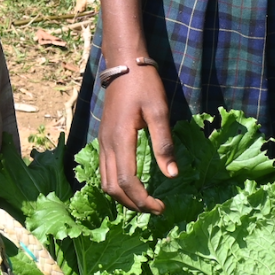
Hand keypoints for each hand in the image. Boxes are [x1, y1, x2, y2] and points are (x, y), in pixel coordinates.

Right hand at [98, 65, 177, 213]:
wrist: (123, 65)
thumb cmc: (144, 85)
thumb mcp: (159, 111)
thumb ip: (164, 144)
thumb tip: (172, 176)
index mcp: (120, 139)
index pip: (127, 181)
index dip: (143, 200)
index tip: (161, 208)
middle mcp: (106, 144)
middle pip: (112, 187)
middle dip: (132, 204)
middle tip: (154, 209)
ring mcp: (102, 142)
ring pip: (105, 181)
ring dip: (123, 197)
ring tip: (144, 202)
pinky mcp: (103, 139)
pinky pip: (104, 170)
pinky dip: (116, 185)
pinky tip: (132, 185)